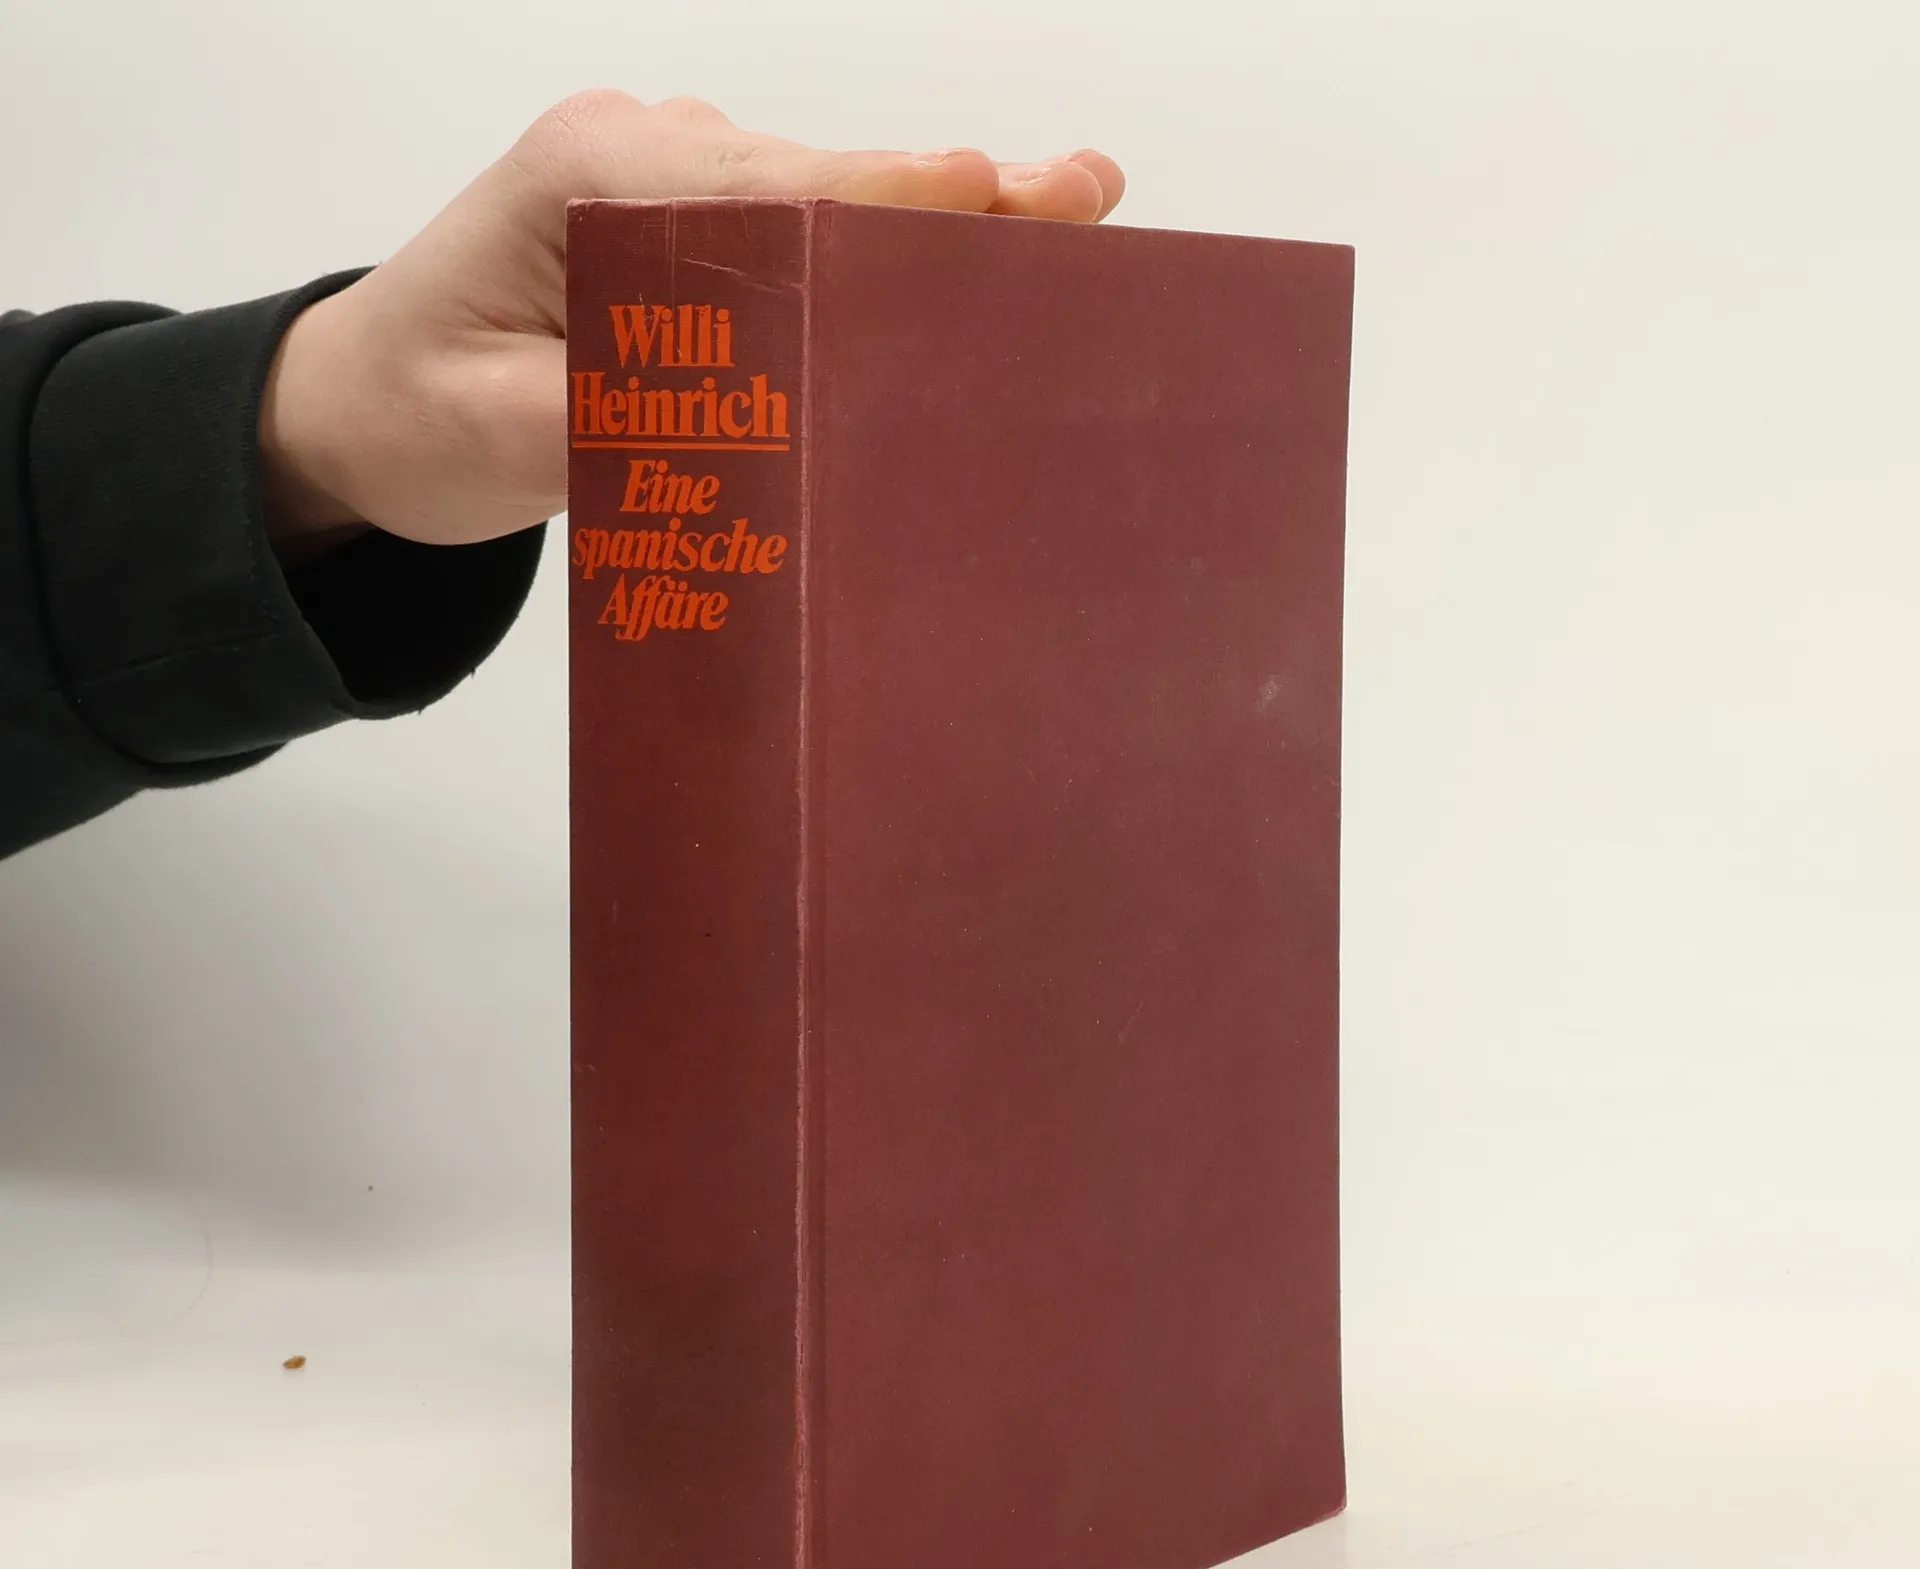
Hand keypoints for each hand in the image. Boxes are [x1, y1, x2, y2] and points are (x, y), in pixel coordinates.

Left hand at [258, 92, 1123, 555]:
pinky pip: (802, 233)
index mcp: (594, 177)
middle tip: (1085, 197)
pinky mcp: (692, 229)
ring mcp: (675, 184)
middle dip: (952, 199)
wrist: (358, 404)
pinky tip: (969, 269)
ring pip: (826, 202)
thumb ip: (621, 420)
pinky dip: (881, 257)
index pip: (775, 189)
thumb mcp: (501, 437)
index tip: (1001, 198)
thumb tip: (755, 423)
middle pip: (826, 180)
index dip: (896, 201)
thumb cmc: (413, 412)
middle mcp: (646, 156)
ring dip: (930, 228)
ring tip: (1060, 228)